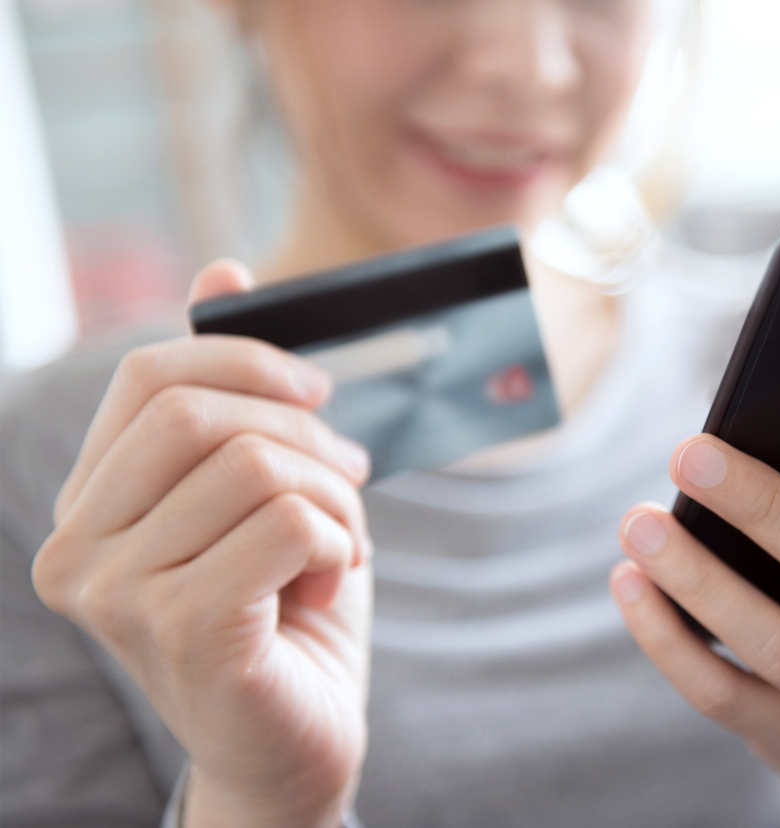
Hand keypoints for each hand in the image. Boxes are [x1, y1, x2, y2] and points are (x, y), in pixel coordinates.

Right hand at [33, 261, 373, 827]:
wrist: (296, 739)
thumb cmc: (284, 607)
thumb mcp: (261, 490)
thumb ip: (234, 391)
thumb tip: (223, 267)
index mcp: (89, 503)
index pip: (151, 375)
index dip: (248, 358)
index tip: (318, 388)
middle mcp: (77, 548)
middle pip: (203, 413)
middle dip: (305, 433)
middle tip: (350, 475)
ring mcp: (118, 596)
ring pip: (257, 467)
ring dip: (334, 499)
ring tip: (343, 544)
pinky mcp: (182, 631)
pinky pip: (289, 524)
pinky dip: (340, 542)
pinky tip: (331, 583)